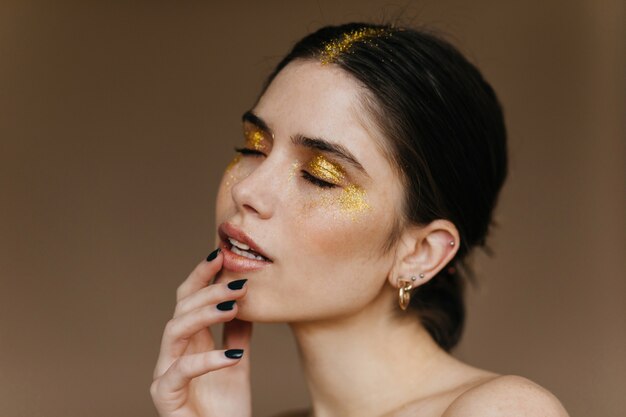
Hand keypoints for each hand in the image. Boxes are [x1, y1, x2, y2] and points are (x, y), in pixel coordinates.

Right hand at [151, 249, 252, 416]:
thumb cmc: (226, 407)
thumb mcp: (237, 360)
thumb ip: (238, 332)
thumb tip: (247, 299)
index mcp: (189, 341)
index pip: (189, 298)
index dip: (201, 275)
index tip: (220, 253)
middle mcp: (173, 352)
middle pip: (182, 307)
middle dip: (209, 290)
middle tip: (238, 282)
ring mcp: (165, 373)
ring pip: (174, 330)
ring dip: (204, 314)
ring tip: (234, 307)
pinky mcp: (164, 395)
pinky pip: (180, 371)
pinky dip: (207, 360)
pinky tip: (233, 356)